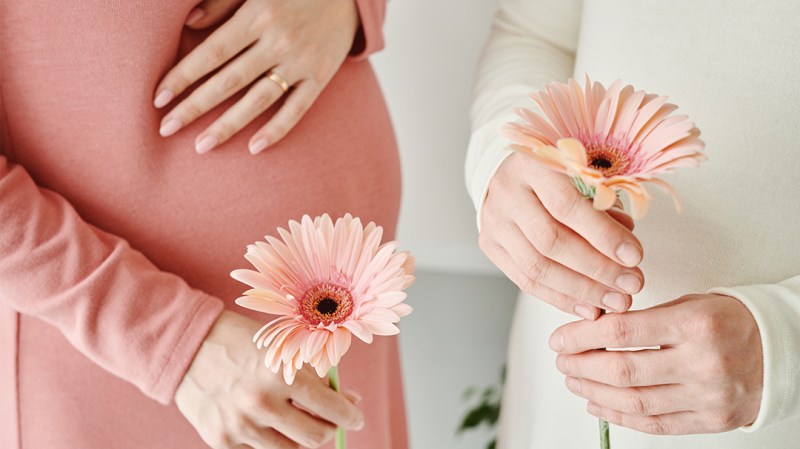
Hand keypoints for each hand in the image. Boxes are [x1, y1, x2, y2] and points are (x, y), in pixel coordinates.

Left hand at [154, 0, 360, 154]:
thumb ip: (223, 2)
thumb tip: (190, 23)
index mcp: (258, 15)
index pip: (211, 52)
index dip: (183, 76)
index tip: (158, 98)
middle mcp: (278, 41)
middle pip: (229, 80)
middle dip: (194, 106)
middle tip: (166, 129)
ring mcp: (301, 61)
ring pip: (258, 99)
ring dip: (227, 125)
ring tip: (201, 146)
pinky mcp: (321, 75)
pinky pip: (297, 108)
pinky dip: (276, 129)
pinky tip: (254, 148)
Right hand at [175, 311, 363, 448]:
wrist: (188, 344)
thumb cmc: (242, 341)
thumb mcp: (283, 349)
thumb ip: (316, 376)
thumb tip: (349, 402)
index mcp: (281, 375)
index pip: (332, 409)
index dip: (351, 416)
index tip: (356, 418)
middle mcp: (261, 404)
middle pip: (314, 437)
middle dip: (328, 428)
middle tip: (328, 419)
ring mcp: (239, 426)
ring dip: (298, 436)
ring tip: (293, 416)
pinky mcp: (220, 441)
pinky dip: (268, 439)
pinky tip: (263, 419)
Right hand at [480, 152, 643, 319]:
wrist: (515, 171)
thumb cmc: (560, 170)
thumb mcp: (587, 171)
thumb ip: (605, 204)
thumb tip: (625, 251)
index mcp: (532, 162)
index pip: (566, 205)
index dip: (602, 234)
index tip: (635, 256)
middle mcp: (506, 191)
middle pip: (550, 241)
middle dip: (596, 269)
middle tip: (631, 285)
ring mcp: (493, 220)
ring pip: (536, 267)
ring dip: (581, 290)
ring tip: (615, 301)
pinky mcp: (490, 244)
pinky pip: (525, 280)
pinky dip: (560, 298)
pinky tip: (589, 307)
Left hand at [550, 294, 762, 434]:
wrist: (780, 349)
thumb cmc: (728, 322)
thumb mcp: (689, 304)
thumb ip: (643, 319)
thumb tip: (589, 330)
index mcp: (694, 324)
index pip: (621, 332)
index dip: (581, 337)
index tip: (560, 338)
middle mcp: (703, 362)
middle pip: (622, 371)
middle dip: (581, 367)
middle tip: (562, 360)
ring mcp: (708, 396)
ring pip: (634, 402)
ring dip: (594, 393)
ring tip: (574, 381)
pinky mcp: (712, 421)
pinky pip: (655, 425)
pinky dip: (619, 417)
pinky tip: (598, 405)